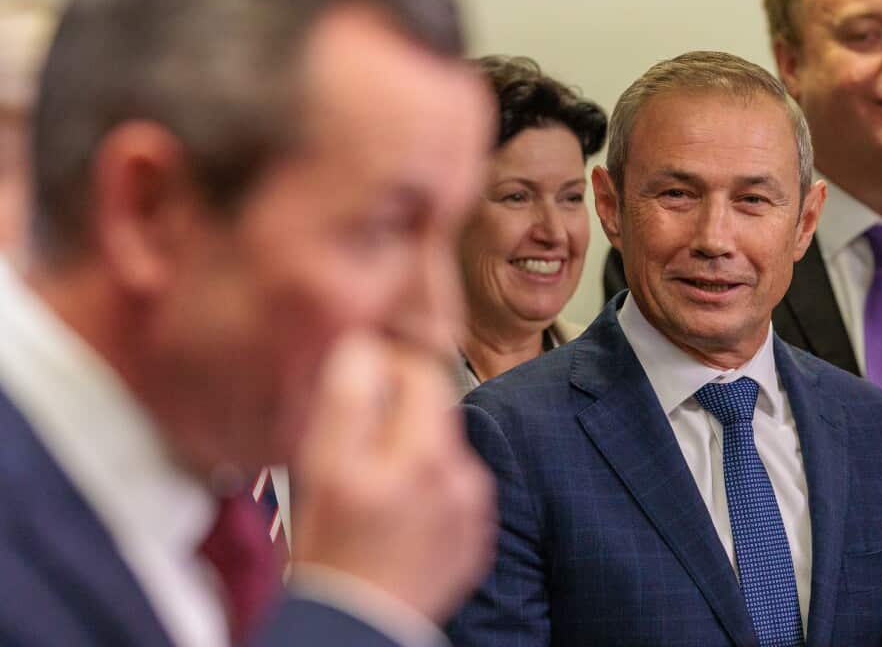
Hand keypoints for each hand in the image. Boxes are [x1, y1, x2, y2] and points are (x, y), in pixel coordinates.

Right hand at [289, 331, 495, 623]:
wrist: (360, 625)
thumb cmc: (328, 553)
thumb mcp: (320, 470)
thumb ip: (347, 399)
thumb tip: (365, 346)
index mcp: (415, 458)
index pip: (420, 370)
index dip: (390, 361)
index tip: (363, 372)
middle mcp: (452, 478)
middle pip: (435, 402)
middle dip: (400, 402)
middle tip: (363, 425)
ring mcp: (470, 505)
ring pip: (442, 440)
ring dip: (414, 442)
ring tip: (377, 478)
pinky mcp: (477, 527)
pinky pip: (456, 480)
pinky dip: (431, 481)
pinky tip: (400, 508)